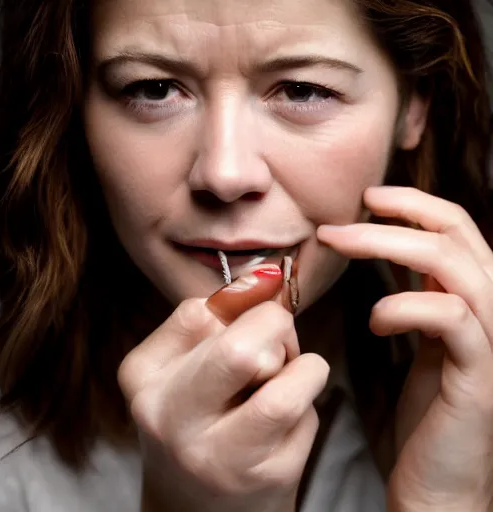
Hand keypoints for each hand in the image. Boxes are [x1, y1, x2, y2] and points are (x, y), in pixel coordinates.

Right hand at [118, 267, 328, 511]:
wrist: (196, 507)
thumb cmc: (194, 420)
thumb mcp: (182, 367)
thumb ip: (215, 320)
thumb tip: (268, 276)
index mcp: (143, 378)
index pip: (199, 312)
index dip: (243, 301)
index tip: (254, 307)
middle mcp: (170, 419)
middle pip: (241, 348)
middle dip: (276, 326)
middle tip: (279, 336)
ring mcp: (219, 456)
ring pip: (289, 383)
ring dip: (303, 367)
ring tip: (288, 378)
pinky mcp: (268, 479)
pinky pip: (306, 413)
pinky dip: (307, 401)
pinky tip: (286, 418)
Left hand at [317, 186, 492, 511]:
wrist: (443, 481)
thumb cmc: (427, 408)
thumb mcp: (419, 338)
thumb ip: (414, 292)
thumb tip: (381, 247)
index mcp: (473, 297)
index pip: (455, 227)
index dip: (413, 203)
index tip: (366, 197)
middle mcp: (491, 309)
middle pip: (454, 234)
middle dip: (391, 217)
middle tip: (334, 225)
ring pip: (452, 265)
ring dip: (388, 246)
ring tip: (341, 249)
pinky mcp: (481, 375)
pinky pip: (450, 317)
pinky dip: (404, 306)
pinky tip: (375, 320)